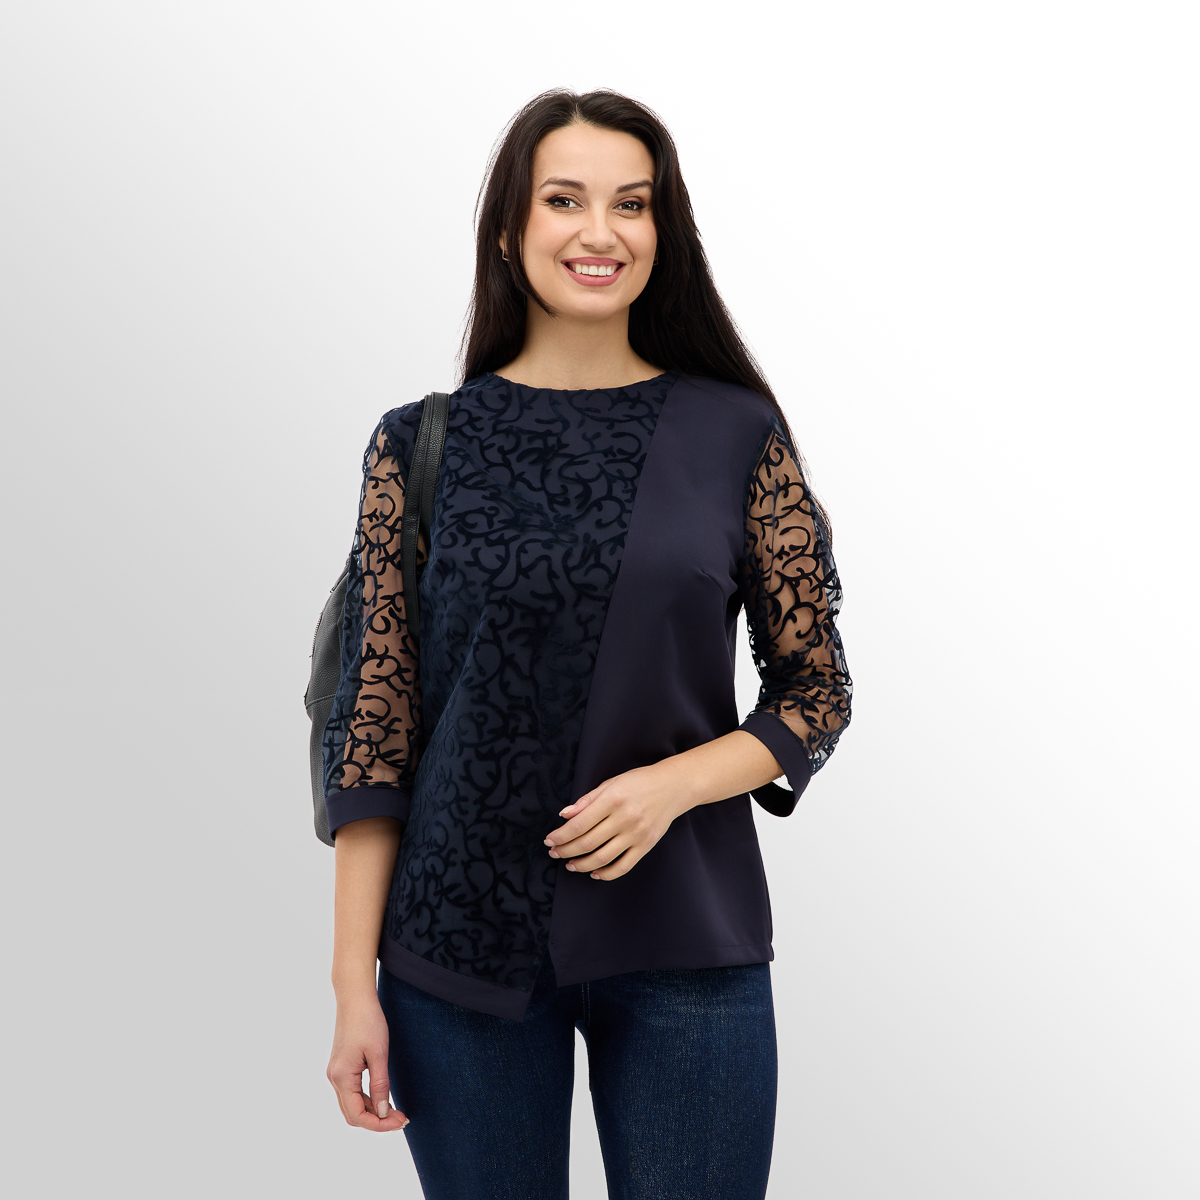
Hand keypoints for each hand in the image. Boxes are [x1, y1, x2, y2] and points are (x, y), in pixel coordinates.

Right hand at [327, 994, 409, 1131]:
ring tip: (395, 1111)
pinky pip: (351, 1092)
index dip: (379, 1124)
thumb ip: (380, 1085)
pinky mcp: (340, 1067)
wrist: (355, 998)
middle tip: (401, 1118)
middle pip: (352, 1115)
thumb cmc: (368, 1021)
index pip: (357, 1116)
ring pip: (351, 1105)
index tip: (400, 1121)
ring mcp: (335, 1073)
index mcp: (342, 1077)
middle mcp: (334, 1078)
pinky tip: (382, 1098)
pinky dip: (366, 1100)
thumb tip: (383, 1113)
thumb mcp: (379, 1054)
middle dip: (377, 1121)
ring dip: (372, 1111)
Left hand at [544, 761, 695, 880]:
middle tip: (555, 852)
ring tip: (570, 864)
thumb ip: (587, 800)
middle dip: (566, 850)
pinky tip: (594, 872)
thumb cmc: (639, 782)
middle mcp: (625, 818)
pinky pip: (623, 866)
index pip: (580, 823)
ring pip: (602, 857)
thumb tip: (564, 815)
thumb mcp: (611, 783)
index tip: (549, 840)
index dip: (561, 835)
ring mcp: (637, 834)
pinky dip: (606, 873)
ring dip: (581, 864)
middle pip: (587, 842)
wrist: (673, 787)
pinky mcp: (646, 845)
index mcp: (613, 799)